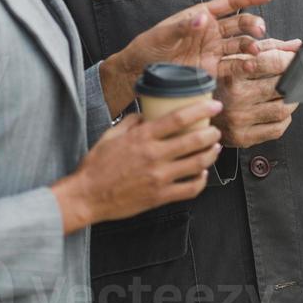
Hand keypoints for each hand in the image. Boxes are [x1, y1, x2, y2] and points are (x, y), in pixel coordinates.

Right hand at [51, 98, 222, 232]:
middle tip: (215, 130)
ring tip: (215, 148)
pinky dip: (201, 181)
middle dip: (211, 133)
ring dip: (211, 154)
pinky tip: (202, 174)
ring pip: (197, 164)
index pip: (178, 118)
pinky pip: (190, 189)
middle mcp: (154, 156)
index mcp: (142, 137)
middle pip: (194, 141)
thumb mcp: (111, 135)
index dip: (201, 110)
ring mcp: (159, 178)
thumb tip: (147, 114)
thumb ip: (131, 122)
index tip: (214, 105)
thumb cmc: (96, 166)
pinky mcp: (160, 197)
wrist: (87, 197)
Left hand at [99, 0, 275, 114]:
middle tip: (260, 29)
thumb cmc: (148, 47)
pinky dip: (244, 66)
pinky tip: (250, 66)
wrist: (140, 72)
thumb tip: (202, 19)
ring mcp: (213, 50)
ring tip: (255, 51)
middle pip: (240, 23)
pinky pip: (232, 66)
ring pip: (240, 44)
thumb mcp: (163, 34)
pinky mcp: (212, 69)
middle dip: (253, 24)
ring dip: (251, 46)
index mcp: (201, 15)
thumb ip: (183, 26)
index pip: (230, 3)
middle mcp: (212, 32)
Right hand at [215, 38, 301, 147]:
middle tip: (295, 76)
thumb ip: (268, 49)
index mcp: (232, 73)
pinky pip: (277, 129)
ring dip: (292, 99)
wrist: (195, 110)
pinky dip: (285, 118)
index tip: (296, 59)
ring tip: (286, 93)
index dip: (290, 59)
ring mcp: (239, 119)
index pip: (272, 62)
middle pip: (281, 86)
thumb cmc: (220, 81)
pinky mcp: (242, 137)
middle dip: (293, 80)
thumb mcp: (237, 57)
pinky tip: (277, 110)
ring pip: (283, 109)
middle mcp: (235, 98)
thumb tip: (296, 47)